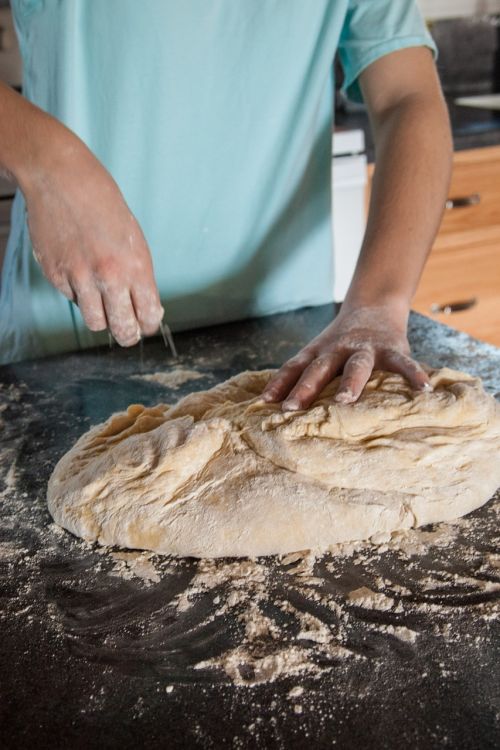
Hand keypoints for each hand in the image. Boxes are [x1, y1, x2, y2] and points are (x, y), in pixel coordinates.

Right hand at [24, 139, 162, 345]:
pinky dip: (78, 294)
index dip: (148, 325)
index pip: (148, 317)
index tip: (145, 324)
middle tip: (127, 330)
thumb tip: (141, 308)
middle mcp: (109, 277)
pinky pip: (72, 300)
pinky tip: (79, 271)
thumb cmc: (103, 204)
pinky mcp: (55, 276)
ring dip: (102, 317)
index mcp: (136, 267)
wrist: (61, 178)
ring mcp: (79, 278)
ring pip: (95, 323)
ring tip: (103, 301)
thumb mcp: (134, 239)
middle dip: (128, 335)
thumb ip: (138, 275)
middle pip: (123, 330)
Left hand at [262, 303, 431, 409]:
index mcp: (318, 352)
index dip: (279, 383)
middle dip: (306, 387)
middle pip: (319, 369)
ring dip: (350, 383)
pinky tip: (422, 389)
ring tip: (344, 400)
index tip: (265, 402)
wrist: (374, 306)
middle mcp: (338, 350)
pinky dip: (413, 375)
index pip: (295, 367)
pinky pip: (403, 364)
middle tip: (292, 407)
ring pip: (356, 366)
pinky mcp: (392, 349)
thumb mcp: (320, 354)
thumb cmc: (340, 343)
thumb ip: (303, 376)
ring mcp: (365, 349)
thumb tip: (271, 405)